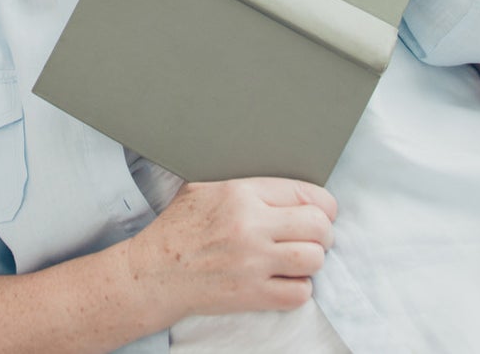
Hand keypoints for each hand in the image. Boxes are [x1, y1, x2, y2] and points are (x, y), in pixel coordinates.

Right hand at [126, 178, 335, 321]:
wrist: (156, 271)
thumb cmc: (179, 227)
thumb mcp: (204, 187)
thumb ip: (244, 183)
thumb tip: (280, 183)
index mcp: (241, 193)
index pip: (306, 193)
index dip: (323, 204)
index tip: (323, 211)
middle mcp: (251, 226)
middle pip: (318, 226)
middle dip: (323, 232)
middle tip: (315, 236)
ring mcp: (253, 263)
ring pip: (314, 259)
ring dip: (313, 260)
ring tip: (300, 258)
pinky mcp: (252, 295)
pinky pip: (299, 293)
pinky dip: (300, 288)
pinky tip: (286, 280)